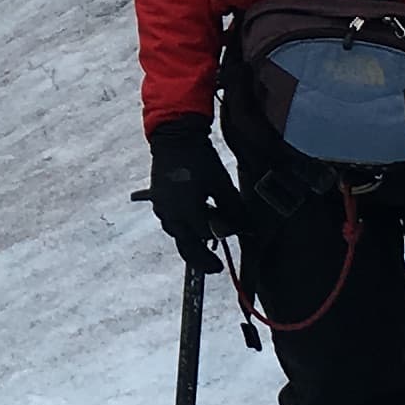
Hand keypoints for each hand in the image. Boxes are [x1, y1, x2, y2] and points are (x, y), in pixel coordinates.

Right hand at [145, 116, 244, 257]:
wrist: (174, 137)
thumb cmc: (199, 158)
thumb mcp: (221, 184)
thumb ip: (232, 209)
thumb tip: (246, 227)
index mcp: (187, 211)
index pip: (207, 236)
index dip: (223, 237)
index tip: (236, 235)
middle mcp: (171, 215)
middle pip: (187, 247)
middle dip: (202, 260)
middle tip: (216, 267)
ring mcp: (162, 209)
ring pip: (178, 235)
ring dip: (192, 243)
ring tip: (207, 242)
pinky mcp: (158, 202)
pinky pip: (171, 223)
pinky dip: (184, 228)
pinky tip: (195, 222)